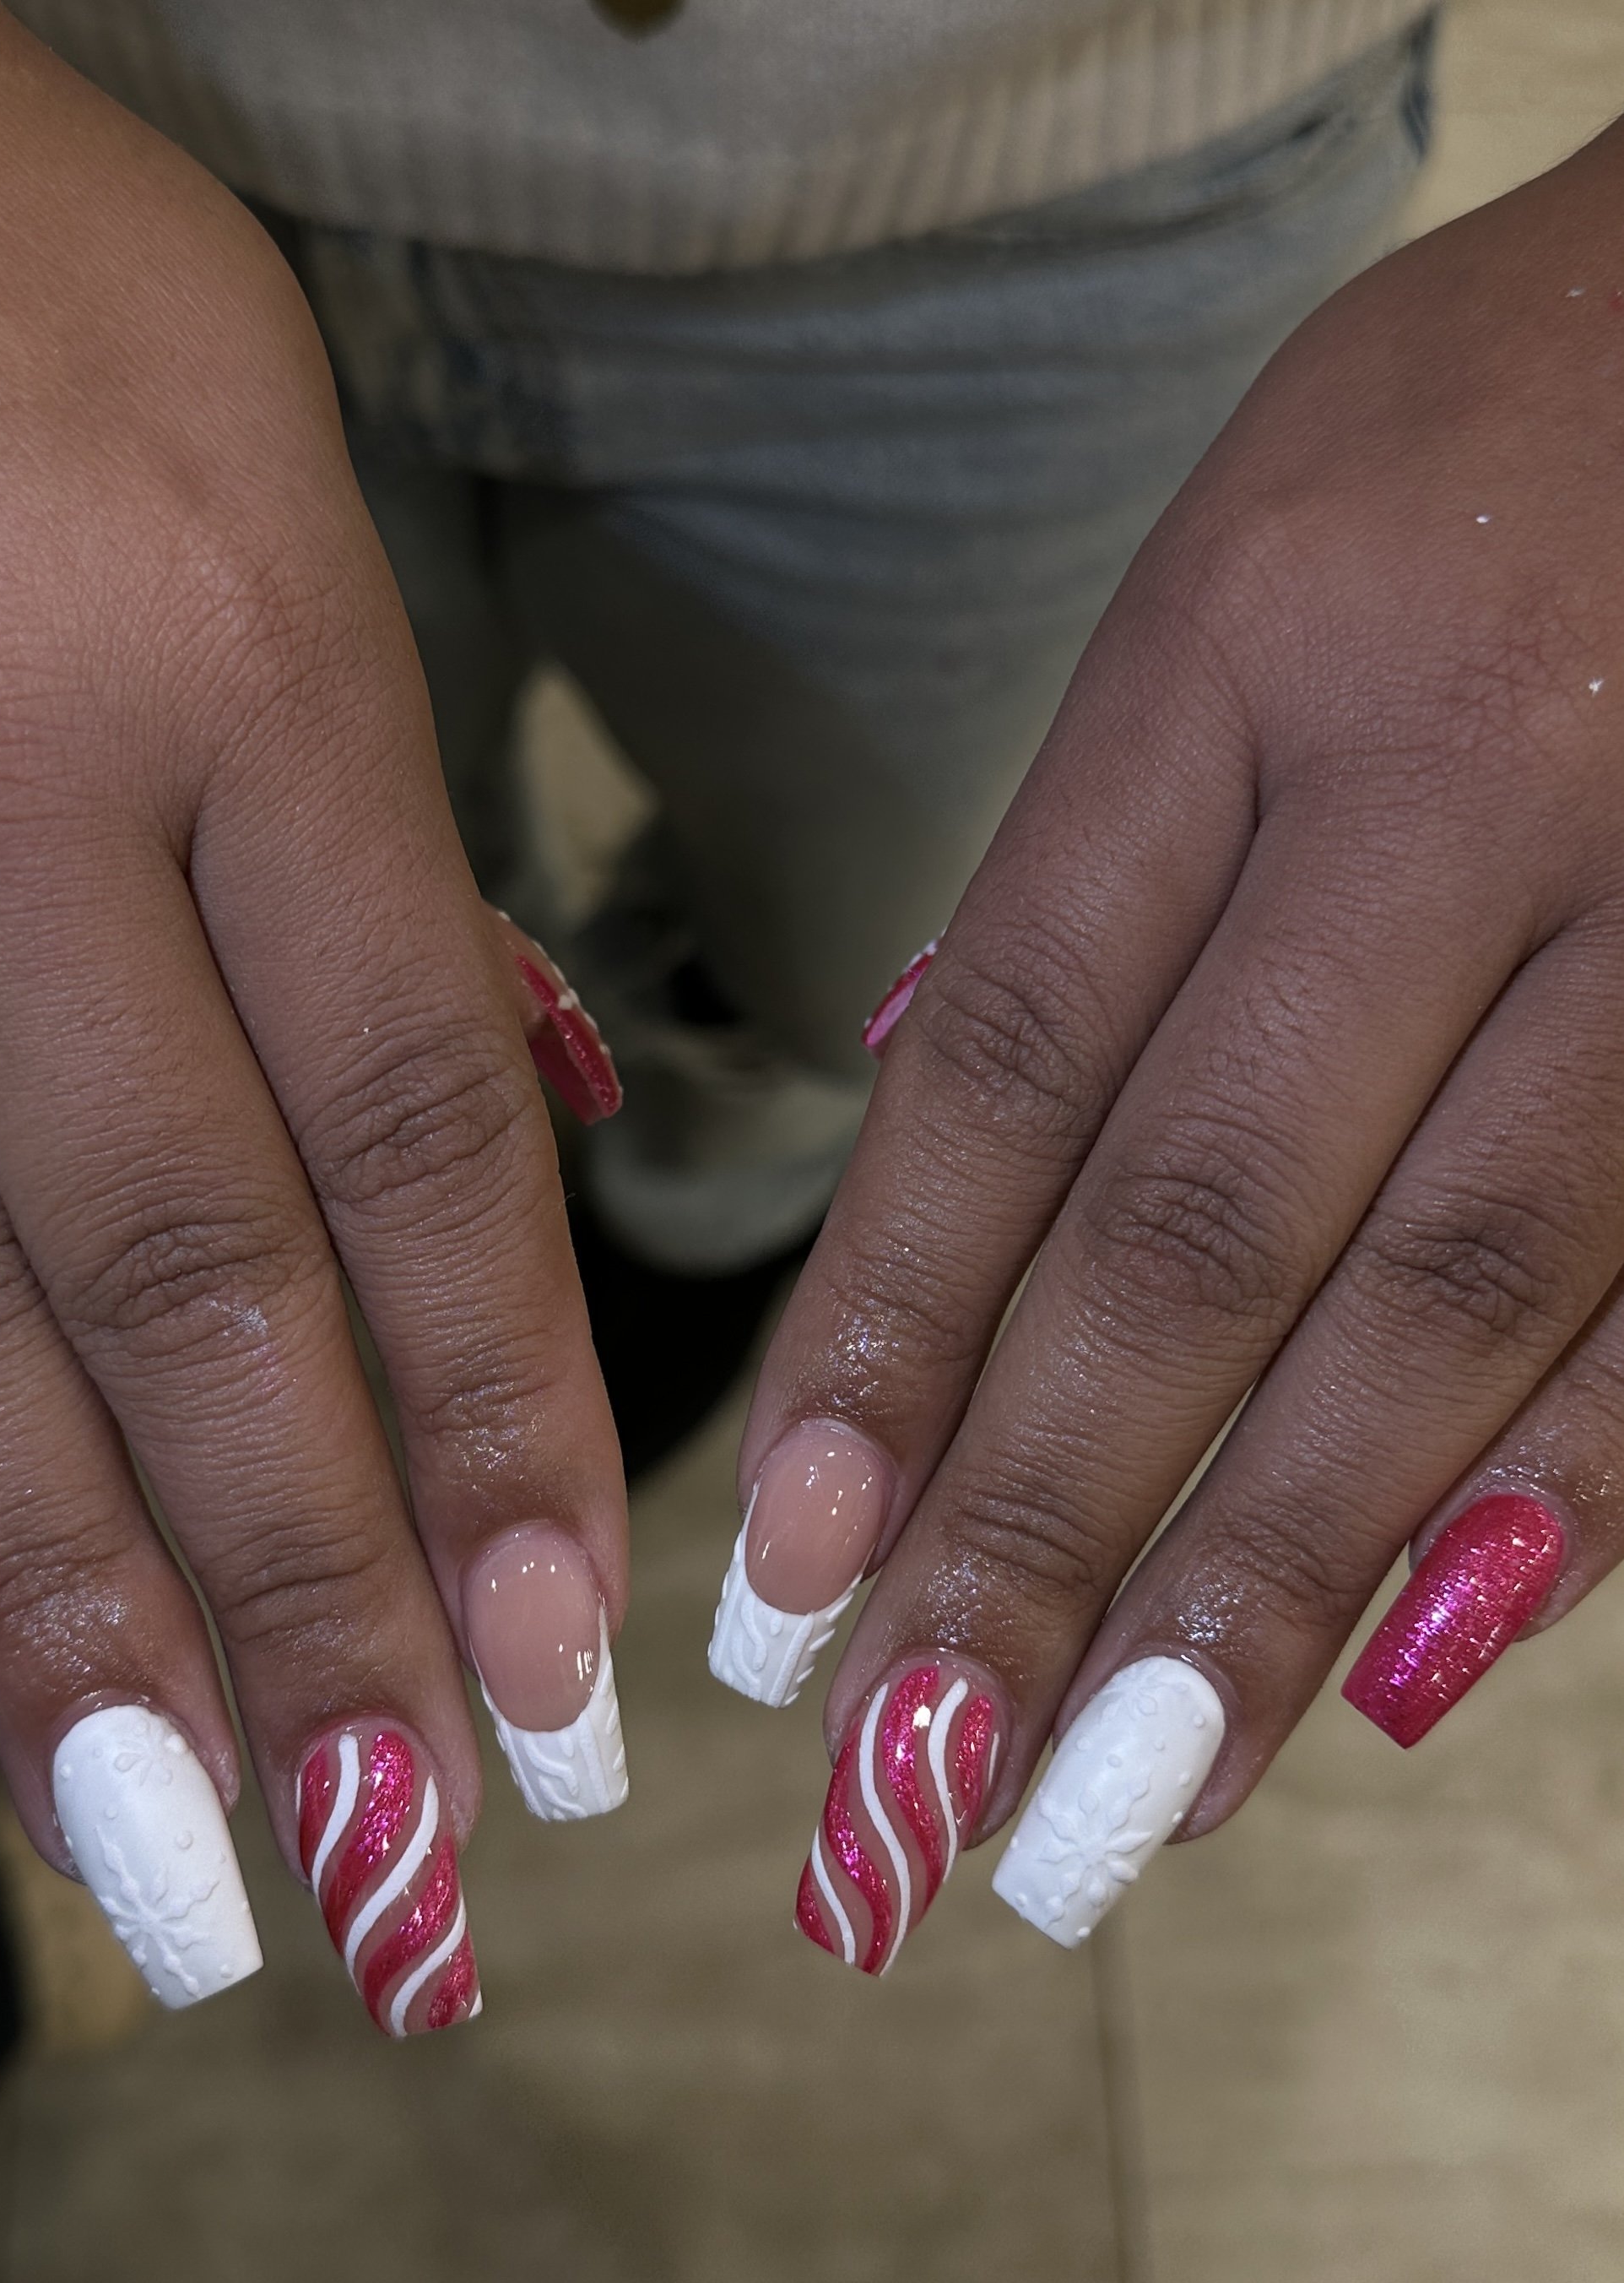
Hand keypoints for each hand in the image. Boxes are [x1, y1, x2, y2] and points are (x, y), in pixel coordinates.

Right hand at [0, 0, 626, 2028]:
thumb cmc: (27, 299)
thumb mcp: (287, 509)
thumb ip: (383, 847)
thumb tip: (491, 1150)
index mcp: (222, 663)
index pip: (401, 1128)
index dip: (491, 1422)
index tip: (557, 1663)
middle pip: (177, 1278)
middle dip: (299, 1597)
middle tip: (396, 1868)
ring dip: (60, 1621)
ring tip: (179, 1862)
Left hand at [722, 117, 1623, 1967]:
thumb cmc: (1473, 442)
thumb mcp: (1235, 586)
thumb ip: (1104, 876)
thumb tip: (933, 1173)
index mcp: (1251, 656)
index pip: (1013, 1060)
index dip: (888, 1335)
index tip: (782, 1566)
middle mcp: (1469, 783)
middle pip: (1205, 1222)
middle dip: (1047, 1523)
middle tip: (916, 1778)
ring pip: (1451, 1300)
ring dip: (1275, 1574)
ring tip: (1124, 1793)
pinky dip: (1558, 1496)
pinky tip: (1417, 1669)